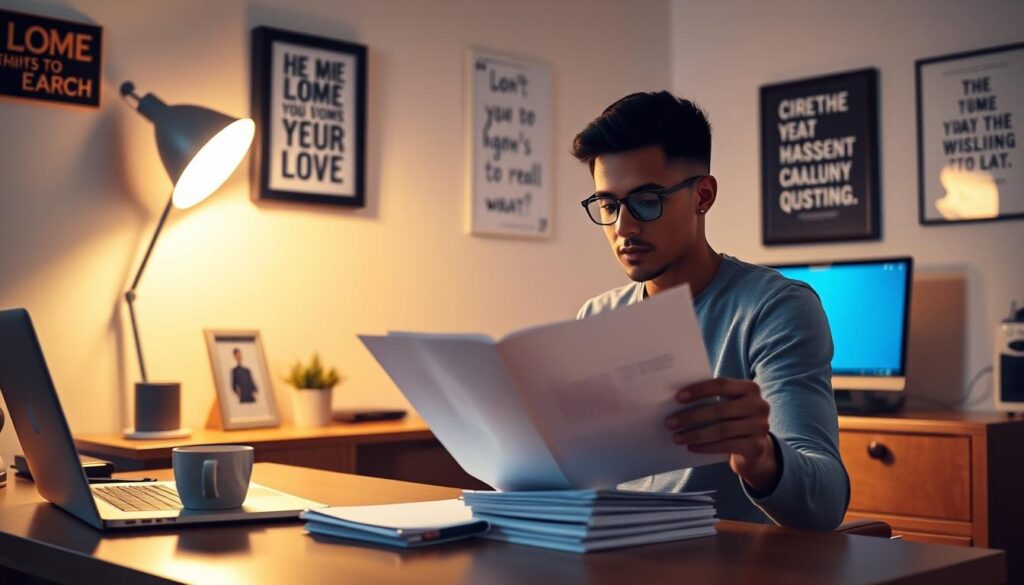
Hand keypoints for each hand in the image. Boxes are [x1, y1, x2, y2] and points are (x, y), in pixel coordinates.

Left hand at [664, 378, 779, 492]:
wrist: (755, 447)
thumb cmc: (732, 420)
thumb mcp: (726, 405)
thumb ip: (710, 399)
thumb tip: (677, 400)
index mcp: (750, 388)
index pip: (722, 385)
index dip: (699, 390)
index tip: (677, 397)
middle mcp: (759, 405)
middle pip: (720, 409)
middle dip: (691, 417)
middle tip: (669, 423)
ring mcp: (761, 426)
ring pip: (721, 430)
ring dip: (695, 434)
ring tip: (676, 438)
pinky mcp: (757, 446)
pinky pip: (726, 446)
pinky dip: (705, 447)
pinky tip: (691, 447)